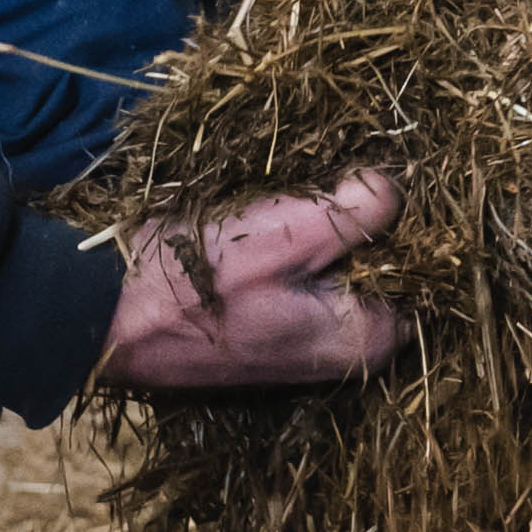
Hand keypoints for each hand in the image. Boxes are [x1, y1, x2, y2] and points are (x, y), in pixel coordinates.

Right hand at [100, 166, 409, 389]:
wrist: (103, 321)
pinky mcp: (273, 334)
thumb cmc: (192, 284)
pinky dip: (305, 254)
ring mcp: (307, 348)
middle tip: (350, 176)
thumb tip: (398, 187)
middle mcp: (344, 355)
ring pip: (347, 278)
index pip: (428, 279)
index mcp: (365, 339)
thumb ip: (353, 213)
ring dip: (335, 236)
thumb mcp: (281, 233)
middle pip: (388, 276)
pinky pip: (311, 287)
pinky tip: (279, 220)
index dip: (419, 228)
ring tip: (312, 193)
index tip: (401, 181)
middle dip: (374, 229)